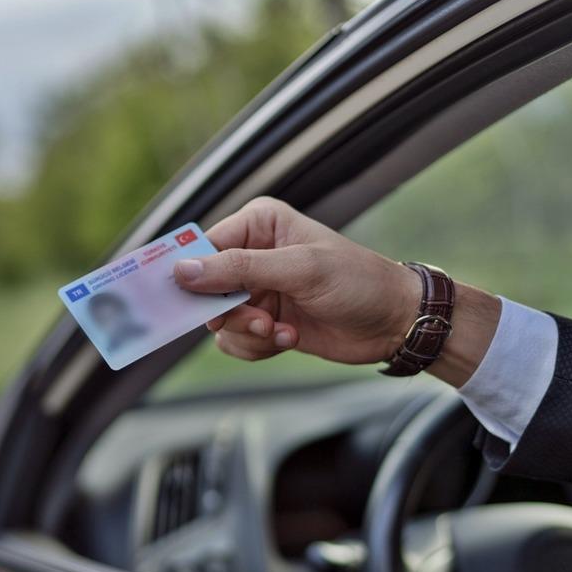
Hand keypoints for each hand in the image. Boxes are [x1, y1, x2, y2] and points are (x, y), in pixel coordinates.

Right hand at [173, 198, 498, 385]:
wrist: (395, 322)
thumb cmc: (357, 281)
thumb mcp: (299, 269)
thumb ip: (239, 269)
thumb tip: (183, 271)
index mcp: (258, 225)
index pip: (204, 248)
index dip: (189, 275)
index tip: (176, 298)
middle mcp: (252, 254)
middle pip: (205, 290)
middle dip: (229, 313)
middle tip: (259, 321)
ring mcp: (257, 291)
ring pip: (218, 321)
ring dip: (247, 334)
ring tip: (280, 331)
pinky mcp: (264, 321)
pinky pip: (236, 341)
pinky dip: (257, 347)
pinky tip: (289, 338)